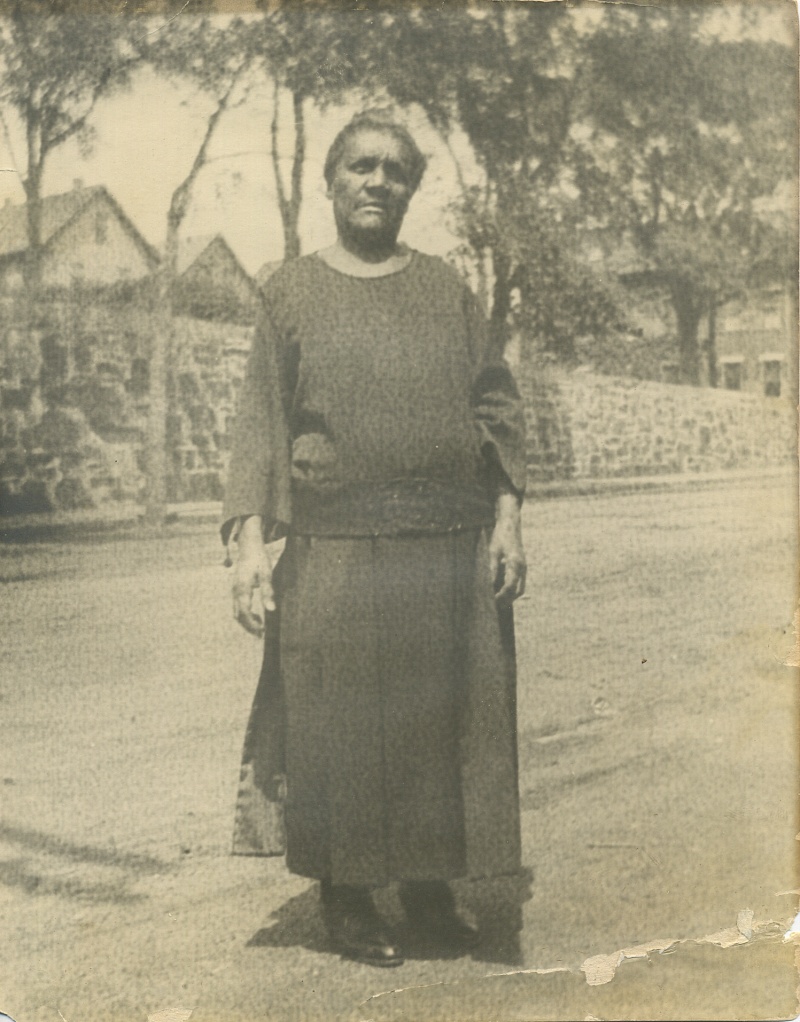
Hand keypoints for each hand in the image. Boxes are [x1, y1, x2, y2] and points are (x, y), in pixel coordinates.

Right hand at [232, 516, 273, 635]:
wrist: (249, 546)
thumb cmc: (259, 559)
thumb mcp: (267, 573)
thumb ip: (268, 591)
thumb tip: (271, 609)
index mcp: (242, 588)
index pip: (244, 612)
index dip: (252, 624)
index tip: (262, 631)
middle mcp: (235, 591)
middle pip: (238, 615)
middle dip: (249, 626)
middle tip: (262, 634)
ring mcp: (234, 591)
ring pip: (236, 612)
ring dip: (247, 621)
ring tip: (261, 626)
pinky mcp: (236, 590)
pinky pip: (238, 607)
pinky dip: (246, 615)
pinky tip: (258, 616)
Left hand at [489, 493, 526, 603]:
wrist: (510, 523)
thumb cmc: (500, 535)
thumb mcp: (492, 552)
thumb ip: (491, 569)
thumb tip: (488, 585)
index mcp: (515, 564)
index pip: (510, 587)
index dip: (501, 596)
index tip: (491, 601)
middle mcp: (522, 567)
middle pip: (517, 591)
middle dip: (507, 600)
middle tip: (493, 605)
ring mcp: (523, 567)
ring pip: (519, 588)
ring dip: (509, 596)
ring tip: (495, 600)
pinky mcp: (521, 565)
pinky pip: (518, 582)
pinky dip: (511, 589)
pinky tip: (499, 589)